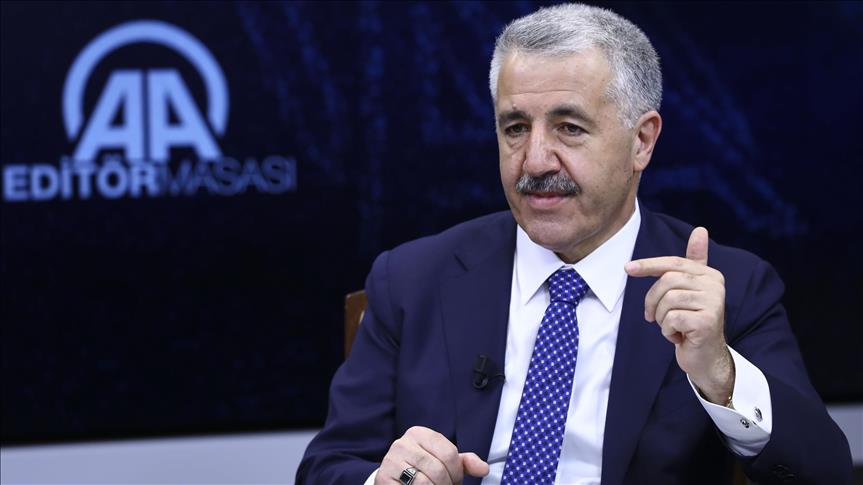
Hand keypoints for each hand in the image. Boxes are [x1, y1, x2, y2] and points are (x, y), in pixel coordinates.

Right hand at [376, 426, 488, 484]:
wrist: (392, 478)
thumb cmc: (422, 468)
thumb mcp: (442, 461)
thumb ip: (464, 462)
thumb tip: (484, 469)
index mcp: (419, 433)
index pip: (449, 453)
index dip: (457, 473)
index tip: (454, 481)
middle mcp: (402, 443)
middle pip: (438, 470)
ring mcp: (390, 461)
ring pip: (424, 483)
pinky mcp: (383, 478)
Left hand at [624, 227, 733, 403]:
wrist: (706, 357)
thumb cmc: (692, 322)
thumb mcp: (690, 291)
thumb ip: (693, 262)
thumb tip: (701, 229)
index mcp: (711, 275)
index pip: (673, 263)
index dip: (648, 265)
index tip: (627, 268)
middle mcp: (716, 286)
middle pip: (667, 281)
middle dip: (652, 300)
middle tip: (652, 316)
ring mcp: (714, 304)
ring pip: (668, 300)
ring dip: (661, 318)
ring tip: (672, 327)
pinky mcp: (707, 322)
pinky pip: (671, 319)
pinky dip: (667, 331)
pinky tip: (679, 337)